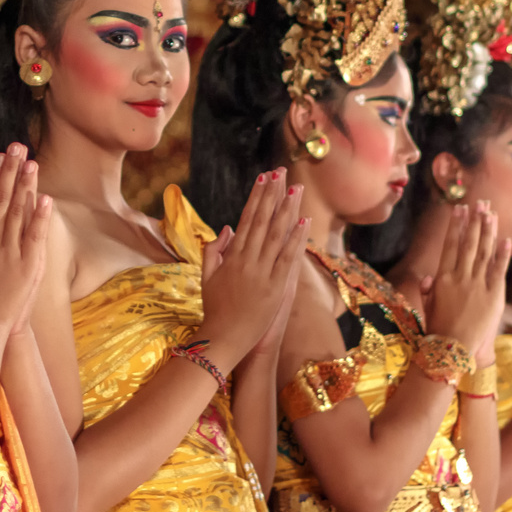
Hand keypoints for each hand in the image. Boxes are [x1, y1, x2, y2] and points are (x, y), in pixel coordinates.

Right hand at [0, 144, 53, 335]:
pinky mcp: (29, 264)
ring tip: (32, 163)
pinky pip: (35, 234)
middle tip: (19, 147)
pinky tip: (45, 197)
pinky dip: (41, 215)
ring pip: (20, 211)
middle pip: (3, 198)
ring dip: (26, 185)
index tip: (0, 158)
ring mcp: (11, 250)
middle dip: (11, 170)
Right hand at [197, 169, 307, 370]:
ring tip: (295, 187)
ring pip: (277, 234)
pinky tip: (303, 220)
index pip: (247, 219)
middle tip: (280, 172)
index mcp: (232, 256)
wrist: (225, 338)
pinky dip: (296, 238)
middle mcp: (248, 259)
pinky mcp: (277, 287)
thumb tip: (227, 229)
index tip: (263, 178)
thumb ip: (214, 251)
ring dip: (287, 208)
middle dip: (273, 194)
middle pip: (263, 220)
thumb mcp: (207, 278)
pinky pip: (288, 257)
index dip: (256, 197)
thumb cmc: (215, 310)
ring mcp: (263, 272)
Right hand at [422, 202, 511, 363]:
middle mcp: (459, 277)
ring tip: (491, 213)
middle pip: (469, 243)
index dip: (456, 225)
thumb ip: (429, 290)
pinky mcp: (493, 295)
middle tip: (479, 203)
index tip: (459, 209)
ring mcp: (477, 285)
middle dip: (474, 221)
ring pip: (484, 252)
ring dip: (488, 231)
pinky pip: (499, 270)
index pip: (450, 245)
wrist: (452, 349)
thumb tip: (429, 277)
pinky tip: (506, 239)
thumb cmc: (438, 330)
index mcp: (442, 278)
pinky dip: (503, 254)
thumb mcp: (428, 307)